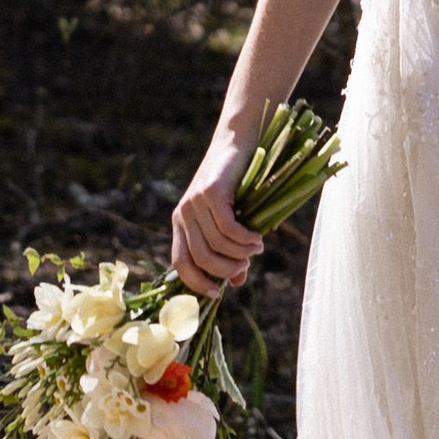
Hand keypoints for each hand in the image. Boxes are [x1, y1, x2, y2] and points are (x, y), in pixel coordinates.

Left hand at [171, 137, 262, 298]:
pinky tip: (257, 238)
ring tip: (257, 248)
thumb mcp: (230, 222)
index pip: (181, 263)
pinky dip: (244, 239)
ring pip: (216, 244)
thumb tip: (237, 283)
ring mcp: (194, 202)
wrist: (237, 143)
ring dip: (240, 253)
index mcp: (181, 224)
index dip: (196, 283)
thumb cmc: (236, 185)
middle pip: (200, 258)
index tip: (217, 295)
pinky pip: (227, 227)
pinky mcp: (210, 192)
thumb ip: (230, 252)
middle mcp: (183, 214)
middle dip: (225, 270)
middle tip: (246, 266)